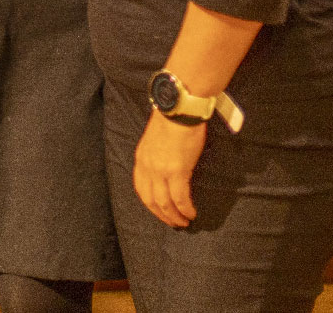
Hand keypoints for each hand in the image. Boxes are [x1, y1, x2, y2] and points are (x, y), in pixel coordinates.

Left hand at [134, 110, 206, 227]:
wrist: (179, 109)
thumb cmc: (171, 120)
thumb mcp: (155, 140)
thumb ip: (155, 156)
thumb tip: (164, 168)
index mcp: (141, 159)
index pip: (140, 188)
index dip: (150, 204)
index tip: (160, 212)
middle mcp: (147, 167)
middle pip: (151, 200)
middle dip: (162, 215)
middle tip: (174, 223)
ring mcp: (160, 170)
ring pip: (165, 203)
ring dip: (175, 216)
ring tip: (184, 223)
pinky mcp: (177, 171)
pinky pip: (180, 198)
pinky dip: (185, 209)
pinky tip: (192, 213)